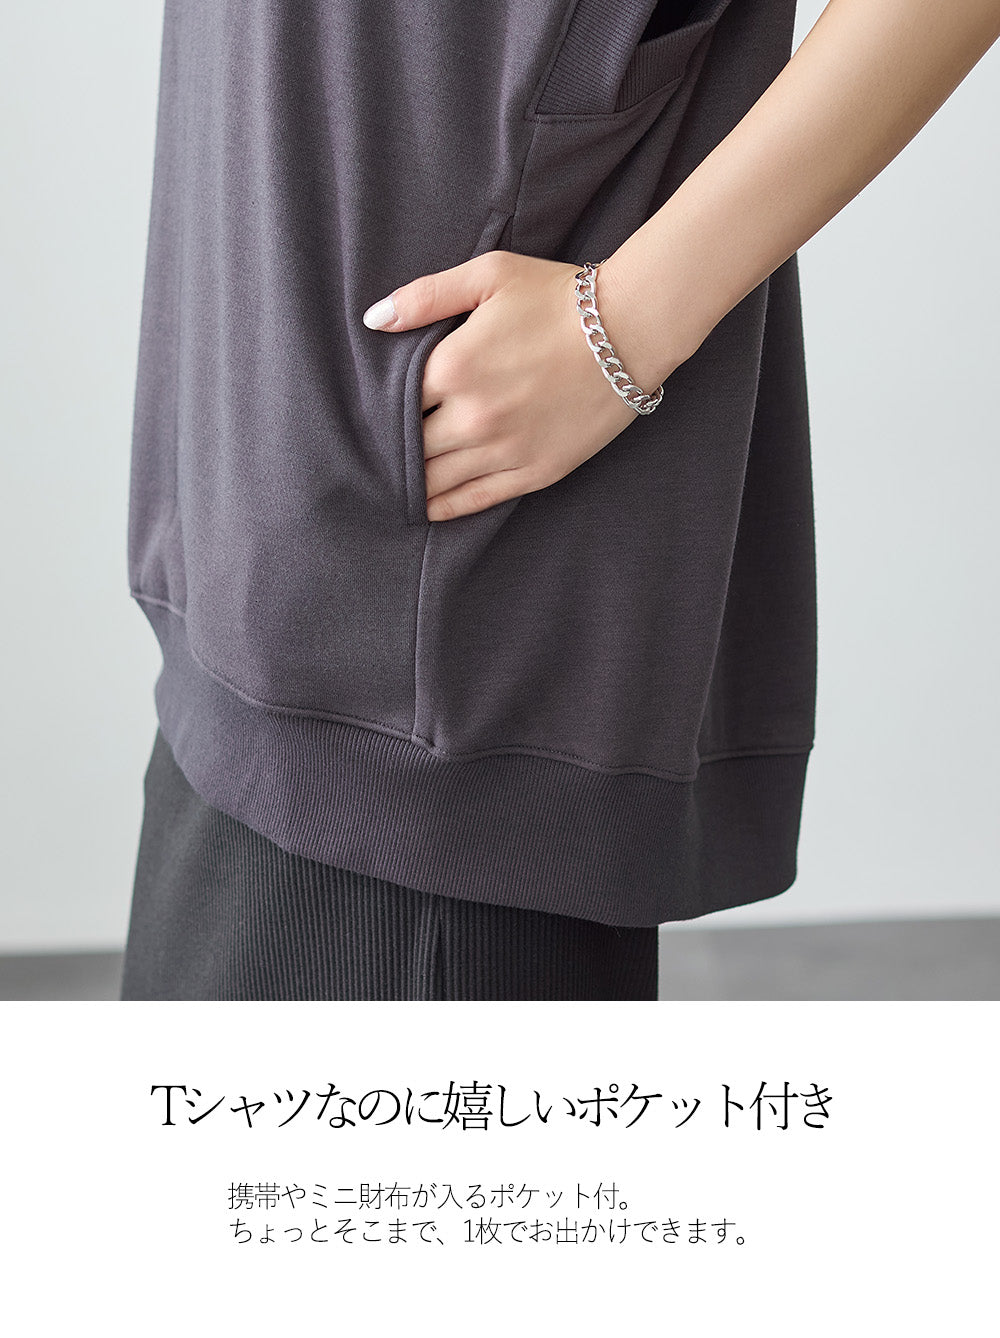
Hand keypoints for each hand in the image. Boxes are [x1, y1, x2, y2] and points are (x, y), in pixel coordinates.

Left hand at [363, 251, 648, 521]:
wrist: (629, 330)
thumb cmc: (558, 296)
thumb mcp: (489, 275)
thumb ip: (425, 296)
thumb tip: (373, 320)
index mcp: (453, 366)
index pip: (393, 402)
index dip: (382, 407)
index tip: (376, 411)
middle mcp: (473, 416)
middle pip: (411, 447)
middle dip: (395, 448)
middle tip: (381, 451)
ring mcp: (504, 448)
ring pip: (437, 481)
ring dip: (414, 482)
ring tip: (397, 483)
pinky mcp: (534, 471)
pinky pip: (476, 499)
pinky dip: (446, 506)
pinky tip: (428, 508)